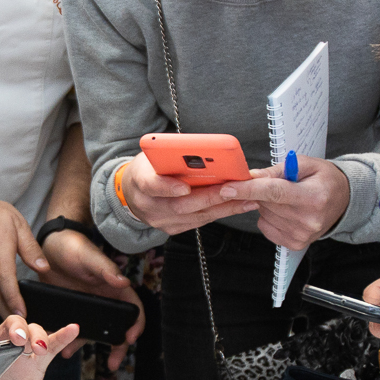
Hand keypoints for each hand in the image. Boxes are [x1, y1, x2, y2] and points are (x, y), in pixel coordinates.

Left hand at [0, 302, 80, 379]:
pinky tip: (73, 328)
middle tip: (18, 341)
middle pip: (13, 324)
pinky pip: (53, 345)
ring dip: (38, 336)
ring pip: (34, 332)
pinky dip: (63, 335)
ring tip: (38, 350)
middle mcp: (1, 339)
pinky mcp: (38, 361)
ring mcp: (22, 349)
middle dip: (17, 329)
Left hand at [40, 229, 146, 369]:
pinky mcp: (70, 310)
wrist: (48, 246)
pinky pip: (71, 328)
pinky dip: (65, 337)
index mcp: (115, 288)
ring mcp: (87, 307)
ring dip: (85, 344)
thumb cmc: (74, 246)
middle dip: (117, 347)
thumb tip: (124, 282)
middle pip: (116, 328)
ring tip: (71, 354)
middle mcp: (104, 300)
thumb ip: (105, 269)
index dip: (136, 325)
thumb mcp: (89, 257)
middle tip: (112, 364)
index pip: (133, 309)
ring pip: (93, 331)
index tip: (130, 338)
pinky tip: (56, 344)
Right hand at [115, 152, 257, 235]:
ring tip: (246, 198)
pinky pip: (199, 222)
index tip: (184, 187)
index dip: (168, 187)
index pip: (151, 185)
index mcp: (140, 181)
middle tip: (233, 189)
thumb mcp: (154, 155)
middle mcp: (148, 205)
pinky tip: (238, 205)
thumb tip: (204, 151)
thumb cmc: (149, 168)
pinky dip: (220, 213)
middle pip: (180, 205)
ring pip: (195, 217)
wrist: (133, 192)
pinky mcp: (172, 229)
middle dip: (210, 197)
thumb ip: (172, 155)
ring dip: (223, 208)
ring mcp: (160, 221)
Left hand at [218, 156, 351, 251]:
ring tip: (289, 198)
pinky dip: (270, 217)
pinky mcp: (295, 243)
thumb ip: (278, 170)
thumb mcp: (306, 164)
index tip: (228, 188)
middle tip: (281, 184)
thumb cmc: (325, 180)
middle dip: (262, 191)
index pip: (274, 192)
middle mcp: (308, 220)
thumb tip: (251, 176)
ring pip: (263, 215)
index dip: (248, 189)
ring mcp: (302, 235)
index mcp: (313, 197)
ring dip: (268, 204)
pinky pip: (266, 227)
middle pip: (266, 203)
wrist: (344, 201)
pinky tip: (286, 211)